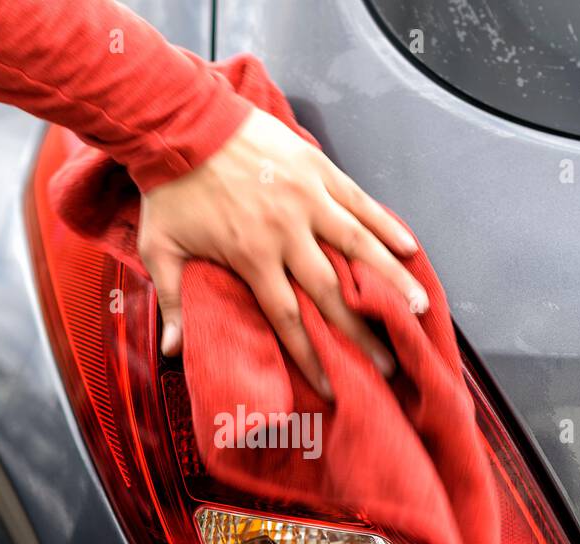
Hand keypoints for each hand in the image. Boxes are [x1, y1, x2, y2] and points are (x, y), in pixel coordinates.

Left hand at [137, 108, 428, 399]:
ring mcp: (308, 199)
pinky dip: (385, 225)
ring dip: (391, 280)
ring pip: (359, 246)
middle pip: (331, 291)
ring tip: (419, 308)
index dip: (310, 354)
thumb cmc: (171, 190)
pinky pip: (359, 202)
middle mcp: (287, 232)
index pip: (288, 317)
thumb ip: (172, 301)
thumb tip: (172, 351)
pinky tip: (410, 249)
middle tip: (387, 363)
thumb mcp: (161, 249)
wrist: (182, 123)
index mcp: (252, 256)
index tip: (331, 385)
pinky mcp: (318, 171)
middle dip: (361, 331)